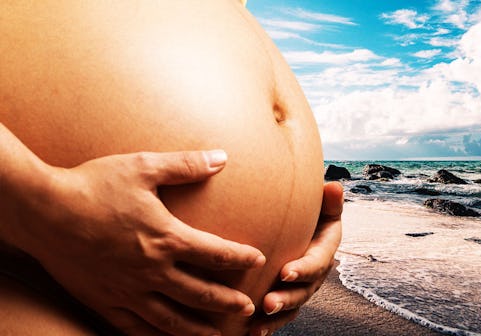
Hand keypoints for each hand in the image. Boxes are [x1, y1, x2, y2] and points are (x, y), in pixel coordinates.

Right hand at [11, 150, 264, 335]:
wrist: (42, 210)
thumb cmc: (93, 185)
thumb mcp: (143, 167)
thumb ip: (186, 165)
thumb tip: (222, 157)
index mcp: (165, 238)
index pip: (215, 253)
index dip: (240, 257)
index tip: (257, 259)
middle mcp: (151, 271)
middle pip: (200, 293)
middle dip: (228, 302)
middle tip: (248, 309)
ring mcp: (127, 291)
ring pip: (171, 319)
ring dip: (198, 329)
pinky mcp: (103, 301)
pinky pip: (134, 327)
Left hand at [249, 182, 343, 335]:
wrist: (297, 223)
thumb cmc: (309, 211)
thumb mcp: (322, 206)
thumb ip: (328, 201)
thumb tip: (333, 187)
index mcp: (325, 249)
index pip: (317, 262)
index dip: (304, 269)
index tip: (285, 272)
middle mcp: (315, 272)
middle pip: (304, 290)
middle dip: (287, 298)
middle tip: (268, 303)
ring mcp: (301, 286)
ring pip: (291, 306)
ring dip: (276, 317)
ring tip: (258, 323)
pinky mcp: (286, 295)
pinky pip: (279, 315)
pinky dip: (267, 326)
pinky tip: (250, 334)